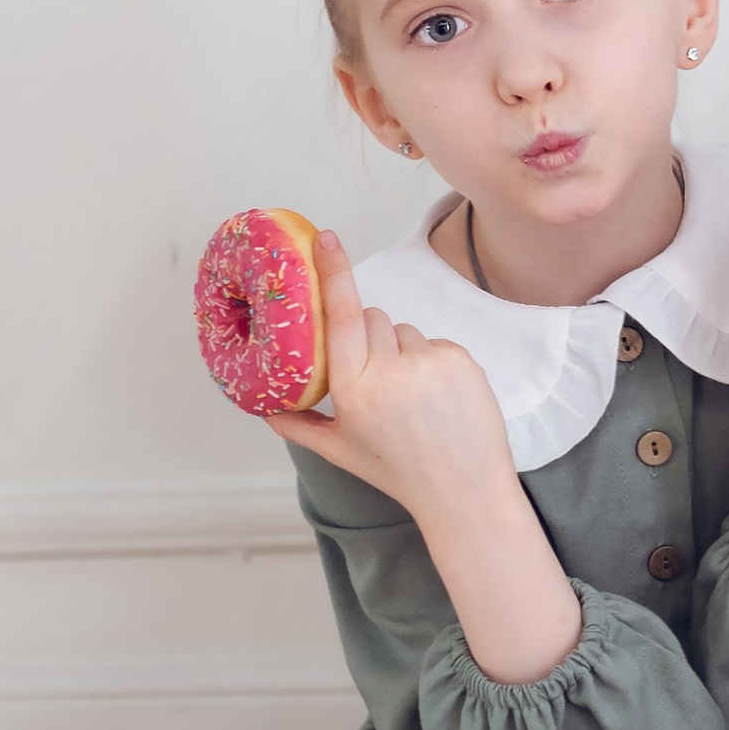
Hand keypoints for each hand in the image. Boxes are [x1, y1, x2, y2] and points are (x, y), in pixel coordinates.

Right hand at [269, 230, 518, 522]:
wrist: (463, 490)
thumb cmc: (398, 470)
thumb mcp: (340, 450)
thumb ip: (298, 425)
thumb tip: (266, 407)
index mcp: (354, 389)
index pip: (342, 315)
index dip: (333, 273)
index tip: (326, 239)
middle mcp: (390, 370)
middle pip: (372, 318)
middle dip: (369, 338)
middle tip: (380, 382)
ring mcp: (429, 361)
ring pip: (403, 330)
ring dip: (401, 351)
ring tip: (412, 397)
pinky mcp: (460, 358)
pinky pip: (434, 342)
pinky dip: (431, 362)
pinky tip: (436, 397)